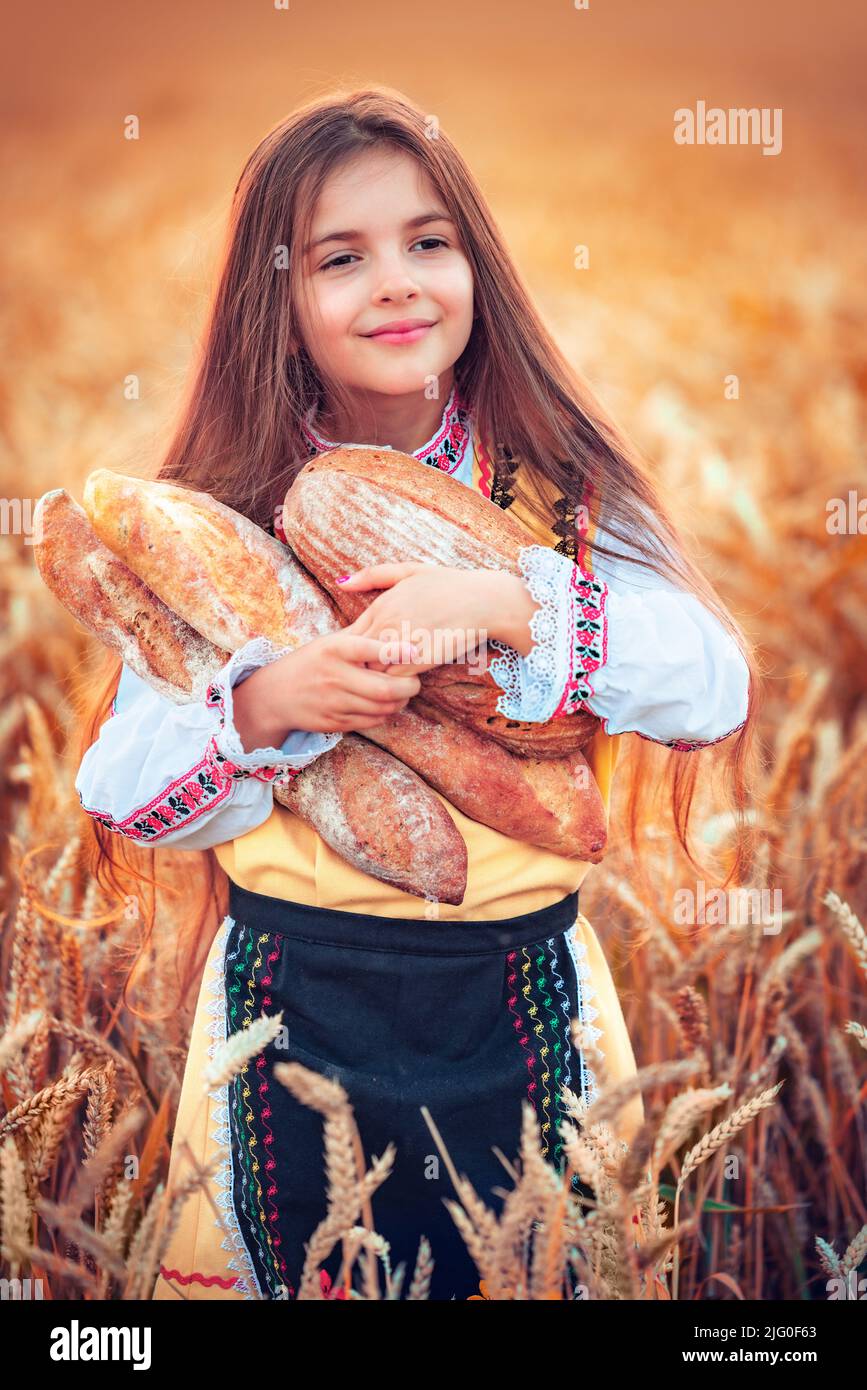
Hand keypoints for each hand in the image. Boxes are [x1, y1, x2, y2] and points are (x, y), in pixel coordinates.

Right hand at [235, 631, 422, 739]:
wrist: (274, 696)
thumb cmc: (309, 663)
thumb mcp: (328, 643)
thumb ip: (359, 635)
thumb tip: (396, 622)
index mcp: (333, 649)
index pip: (371, 649)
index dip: (397, 651)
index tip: (415, 651)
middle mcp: (334, 676)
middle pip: (385, 688)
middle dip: (409, 686)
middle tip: (415, 681)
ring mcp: (334, 702)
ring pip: (383, 708)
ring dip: (400, 702)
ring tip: (403, 692)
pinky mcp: (335, 722)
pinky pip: (372, 721)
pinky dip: (384, 713)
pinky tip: (385, 704)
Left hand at [338, 562, 500, 674]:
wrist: (483, 601)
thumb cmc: (447, 584)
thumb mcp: (409, 571)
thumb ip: (373, 576)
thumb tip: (341, 582)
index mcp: (381, 605)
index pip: (349, 637)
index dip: (352, 651)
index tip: (361, 656)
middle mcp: (388, 624)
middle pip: (356, 658)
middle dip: (360, 666)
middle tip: (368, 672)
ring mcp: (403, 643)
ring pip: (373, 671)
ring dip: (376, 677)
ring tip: (386, 677)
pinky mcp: (420, 660)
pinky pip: (394, 680)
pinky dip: (395, 683)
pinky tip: (405, 678)